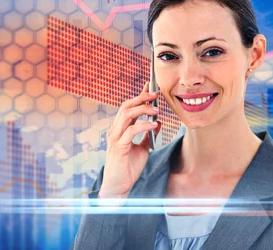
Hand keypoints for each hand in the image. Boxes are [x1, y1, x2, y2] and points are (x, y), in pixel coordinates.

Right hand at [99, 82, 161, 200]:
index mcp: (119, 129)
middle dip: (141, 98)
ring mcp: (115, 137)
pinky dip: (143, 126)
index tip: (150, 86)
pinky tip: (154, 126)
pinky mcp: (118, 146)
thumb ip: (148, 135)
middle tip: (156, 94)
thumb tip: (158, 122)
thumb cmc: (128, 169)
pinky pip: (131, 131)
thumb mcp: (143, 148)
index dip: (139, 95)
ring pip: (127, 114)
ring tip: (157, 110)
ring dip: (143, 109)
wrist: (118, 187)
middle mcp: (115, 130)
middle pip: (126, 106)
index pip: (128, 107)